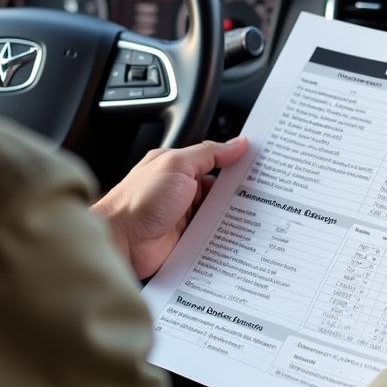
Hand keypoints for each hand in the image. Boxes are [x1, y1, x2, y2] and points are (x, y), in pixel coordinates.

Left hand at [92, 137, 248, 278]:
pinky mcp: (186, 242)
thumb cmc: (138, 200)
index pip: (215, 163)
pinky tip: (238, 240)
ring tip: (258, 219)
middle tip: (267, 196)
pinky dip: (223, 240)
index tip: (261, 166)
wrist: (119, 240)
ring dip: (233, 219)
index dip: (237, 164)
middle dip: (240, 195)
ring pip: (218, 217)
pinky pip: (211, 239)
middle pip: (220, 192)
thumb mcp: (177, 165)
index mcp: (178, 168)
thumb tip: (236, 144)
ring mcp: (184, 218)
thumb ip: (208, 154)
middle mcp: (182, 192)